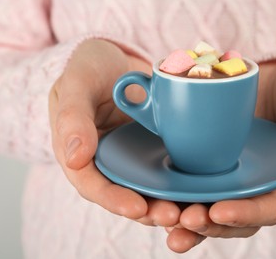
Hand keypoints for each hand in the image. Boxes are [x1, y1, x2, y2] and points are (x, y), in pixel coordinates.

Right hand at [49, 39, 180, 226]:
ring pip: (150, 189)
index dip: (114, 200)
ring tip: (192, 211)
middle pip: (126, 194)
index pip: (93, 185)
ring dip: (170, 203)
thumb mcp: (77, 85)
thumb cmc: (90, 68)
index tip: (137, 208)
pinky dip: (183, 183)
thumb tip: (74, 159)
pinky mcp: (155, 149)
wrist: (117, 59)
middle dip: (149, 211)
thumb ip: (72, 118)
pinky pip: (169, 170)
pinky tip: (203, 190)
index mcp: (82, 154)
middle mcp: (109, 162)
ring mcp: (134, 158)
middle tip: (173, 216)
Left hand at [165, 59, 275, 252]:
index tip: (218, 211)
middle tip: (182, 222)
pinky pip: (192, 178)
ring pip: (208, 203)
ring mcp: (231, 173)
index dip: (244, 214)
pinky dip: (175, 190)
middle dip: (207, 223)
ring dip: (185, 218)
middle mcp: (255, 186)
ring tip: (163, 221)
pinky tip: (154, 195)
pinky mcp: (211, 156)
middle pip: (232, 216)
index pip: (267, 209)